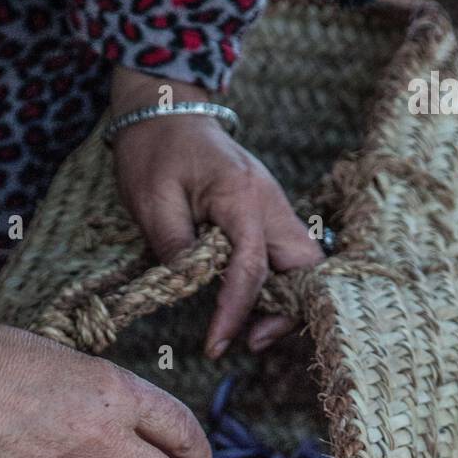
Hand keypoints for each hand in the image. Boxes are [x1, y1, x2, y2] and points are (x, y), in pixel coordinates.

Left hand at [109, 67, 323, 358]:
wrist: (168, 112)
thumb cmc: (155, 151)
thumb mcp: (151, 201)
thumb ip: (175, 248)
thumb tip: (192, 290)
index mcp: (242, 195)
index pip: (251, 267)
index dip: (235, 312)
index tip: (214, 346)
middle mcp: (271, 202)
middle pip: (306, 267)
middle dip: (287, 311)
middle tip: (250, 341)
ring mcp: (275, 208)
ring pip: (304, 267)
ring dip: (285, 303)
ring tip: (249, 333)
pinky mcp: (269, 217)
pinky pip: (287, 260)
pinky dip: (277, 289)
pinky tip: (250, 309)